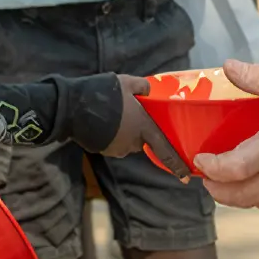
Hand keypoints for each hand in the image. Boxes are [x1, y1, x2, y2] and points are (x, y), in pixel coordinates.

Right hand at [71, 74, 188, 180]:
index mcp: (144, 127)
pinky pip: (114, 142)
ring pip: (128, 140)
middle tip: (127, 113)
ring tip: (113, 113)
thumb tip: (149, 91)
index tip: (186, 176)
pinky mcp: (103, 150)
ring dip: (124, 130)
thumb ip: (143, 87)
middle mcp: (133, 142)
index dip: (176, 164)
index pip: (165, 149)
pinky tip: (103, 120)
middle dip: (139, 129)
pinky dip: (112, 133)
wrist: (71, 107)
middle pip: (143, 140)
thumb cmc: (104, 94)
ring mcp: (117, 148)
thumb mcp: (127, 83)